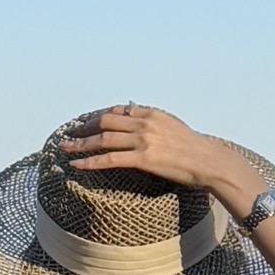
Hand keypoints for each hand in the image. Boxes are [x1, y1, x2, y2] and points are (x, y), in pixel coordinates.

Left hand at [57, 103, 265, 218]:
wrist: (209, 160)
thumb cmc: (194, 148)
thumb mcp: (173, 127)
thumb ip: (155, 124)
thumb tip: (141, 125)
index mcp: (151, 113)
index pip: (119, 110)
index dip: (100, 116)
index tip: (88, 122)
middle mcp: (145, 123)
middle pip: (106, 120)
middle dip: (85, 126)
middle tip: (71, 134)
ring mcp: (143, 140)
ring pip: (103, 139)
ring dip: (81, 143)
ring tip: (65, 147)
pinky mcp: (143, 159)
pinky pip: (109, 159)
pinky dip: (90, 161)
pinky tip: (76, 164)